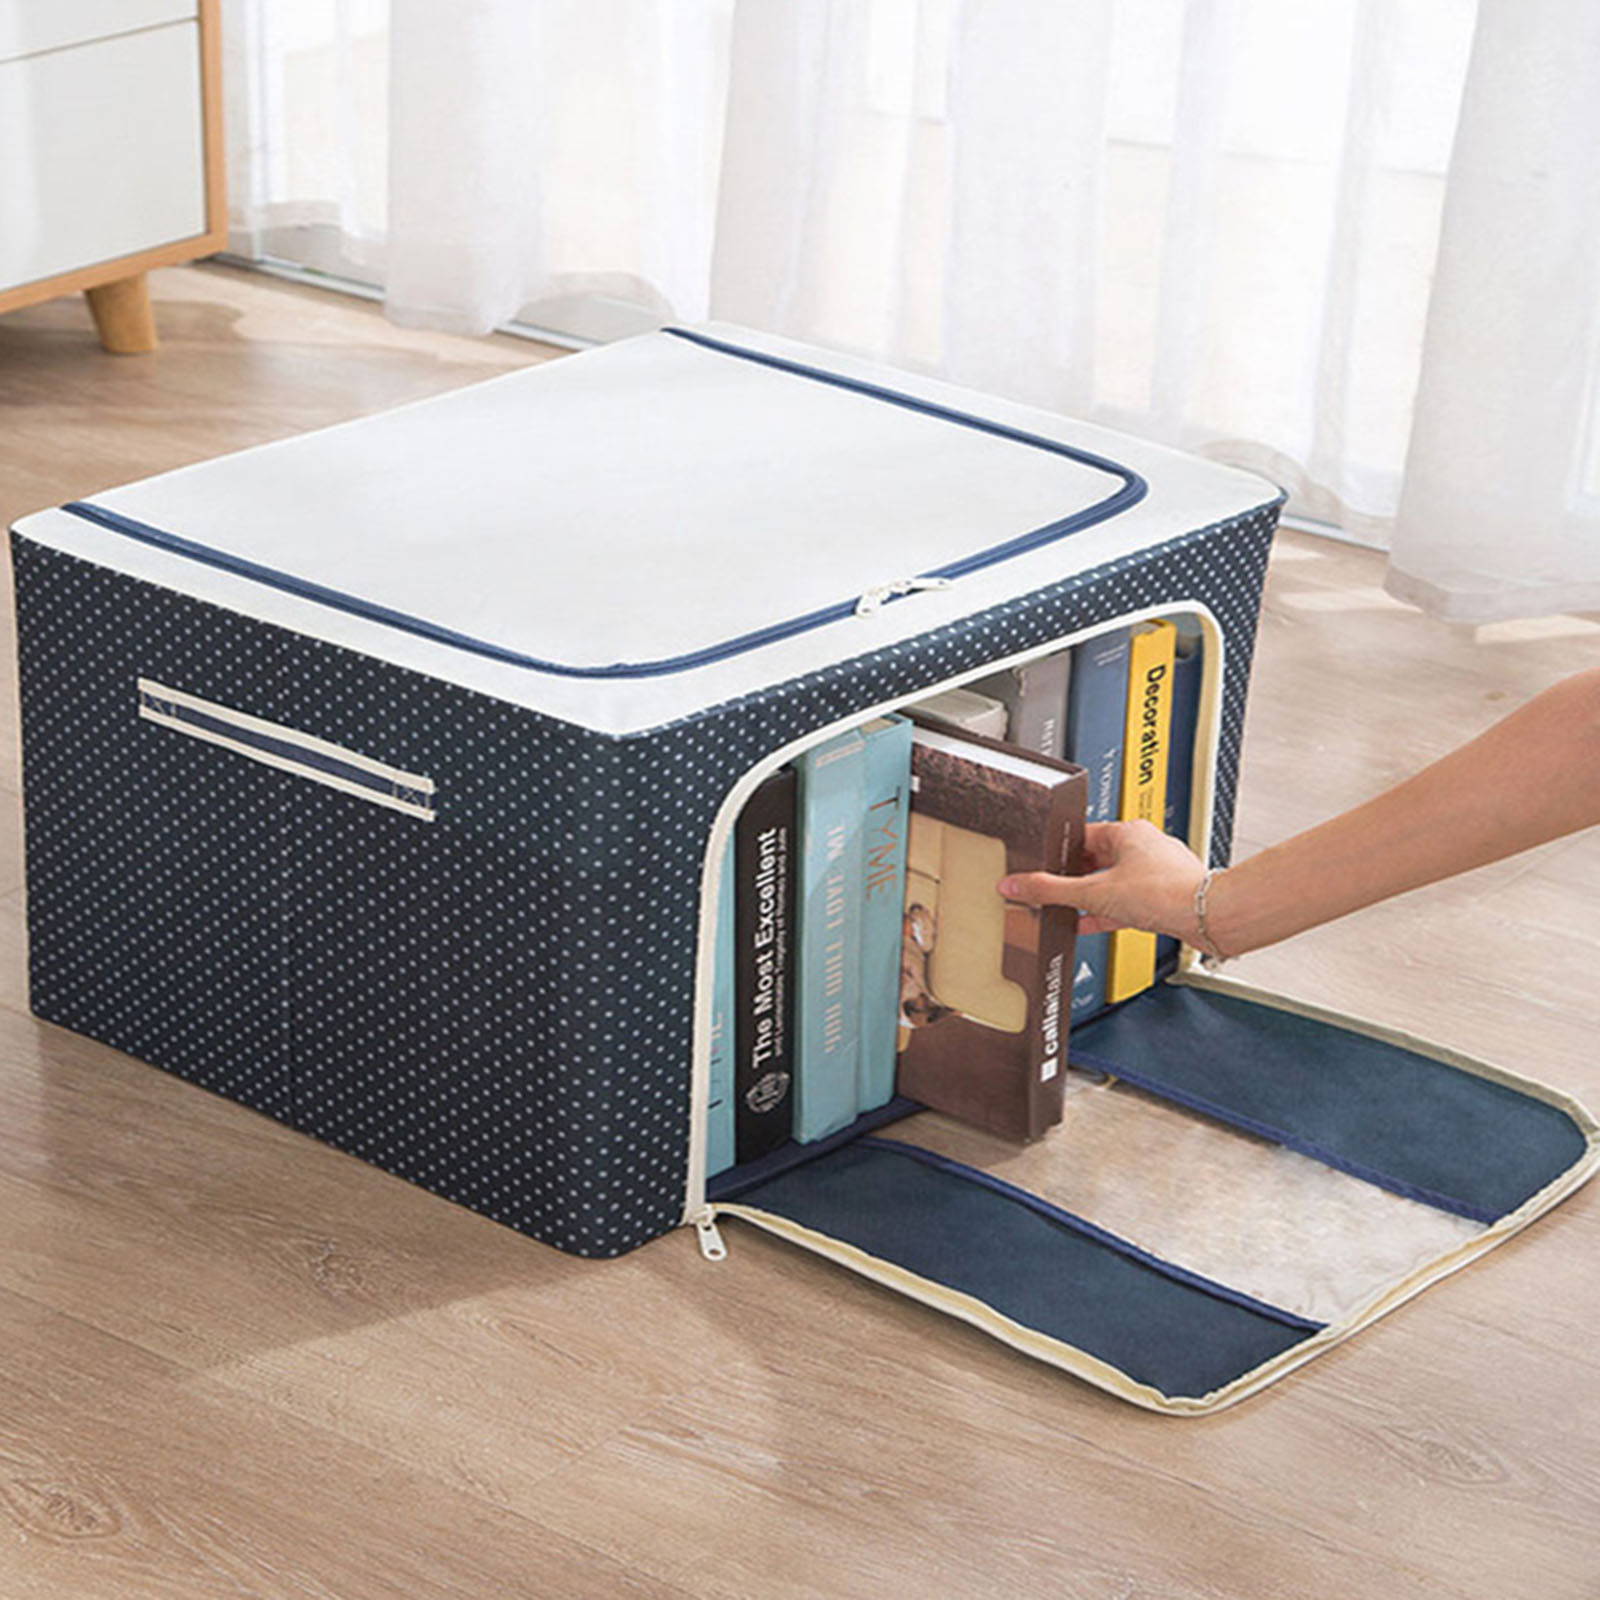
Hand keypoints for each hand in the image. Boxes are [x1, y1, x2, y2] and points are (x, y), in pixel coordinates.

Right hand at [998, 820, 1208, 940]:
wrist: (1207, 917)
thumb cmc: (1166, 892)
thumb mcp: (1094, 892)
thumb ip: (1050, 891)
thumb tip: (1015, 884)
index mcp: (1127, 831)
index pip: (1081, 836)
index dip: (1058, 854)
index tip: (1041, 866)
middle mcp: (1144, 846)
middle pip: (1096, 859)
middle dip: (1074, 877)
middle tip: (1053, 890)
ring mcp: (1157, 870)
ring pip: (1113, 881)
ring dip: (1092, 896)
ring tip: (1071, 908)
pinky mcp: (1166, 894)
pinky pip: (1128, 900)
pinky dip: (1109, 911)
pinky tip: (1093, 923)